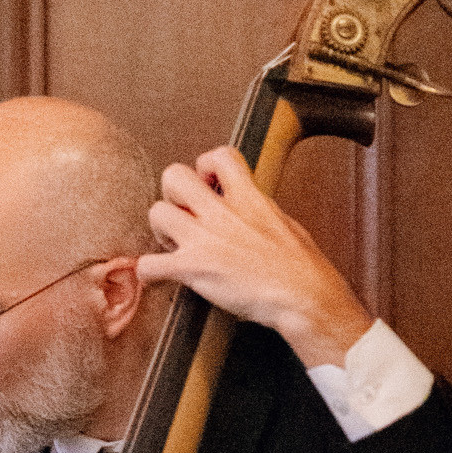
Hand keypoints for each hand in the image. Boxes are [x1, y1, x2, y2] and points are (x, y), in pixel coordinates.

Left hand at [136, 144, 371, 369]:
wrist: (304, 296)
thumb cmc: (303, 268)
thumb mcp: (285, 223)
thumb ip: (262, 211)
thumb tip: (256, 212)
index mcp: (249, 197)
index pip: (219, 156)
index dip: (206, 166)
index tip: (209, 184)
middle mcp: (222, 212)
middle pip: (174, 175)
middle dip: (172, 194)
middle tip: (183, 216)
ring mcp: (205, 238)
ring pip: (156, 213)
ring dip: (159, 231)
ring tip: (172, 246)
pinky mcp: (193, 268)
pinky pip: (148, 264)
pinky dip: (147, 273)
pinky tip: (158, 278)